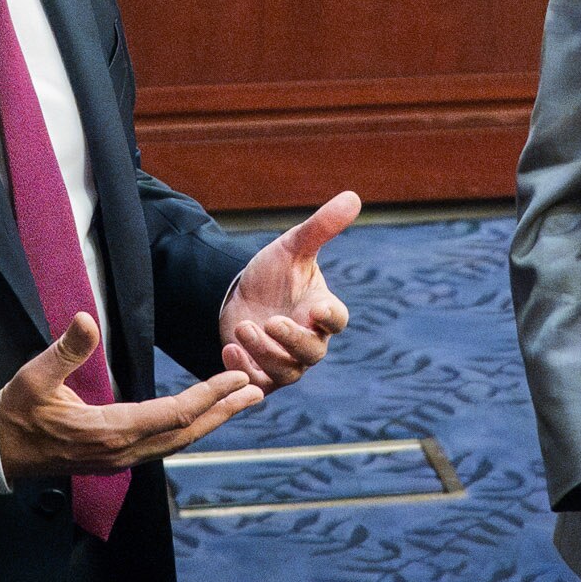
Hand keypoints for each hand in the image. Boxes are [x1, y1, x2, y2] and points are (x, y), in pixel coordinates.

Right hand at [0, 314, 259, 483]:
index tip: (236, 379)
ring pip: (178, 442)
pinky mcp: (117, 460)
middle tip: (256, 392)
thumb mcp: (34, 376)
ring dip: (212, 422)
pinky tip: (203, 417)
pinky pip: (165, 446)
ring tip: (240, 402)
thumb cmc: (15, 412)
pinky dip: (191, 430)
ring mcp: (121, 460)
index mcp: (108, 431)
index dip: (208, 396)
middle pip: (186, 433)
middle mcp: (122, 451)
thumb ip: (65, 350)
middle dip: (223, 411)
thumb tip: (86, 320)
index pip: (173, 414)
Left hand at [220, 191, 358, 385]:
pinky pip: (259, 384)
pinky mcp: (261, 375)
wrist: (238, 295)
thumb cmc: (274, 273)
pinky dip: (244, 371)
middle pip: (311, 353)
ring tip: (243, 327)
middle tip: (268, 323)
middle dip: (290, 340)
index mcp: (322, 310)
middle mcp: (309, 340)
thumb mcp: (292, 247)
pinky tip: (228, 350)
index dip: (329, 319)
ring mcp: (286, 361)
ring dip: (263, 353)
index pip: (337, 321)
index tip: (316, 311)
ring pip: (285, 370)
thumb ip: (321, 227)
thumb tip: (352, 197)